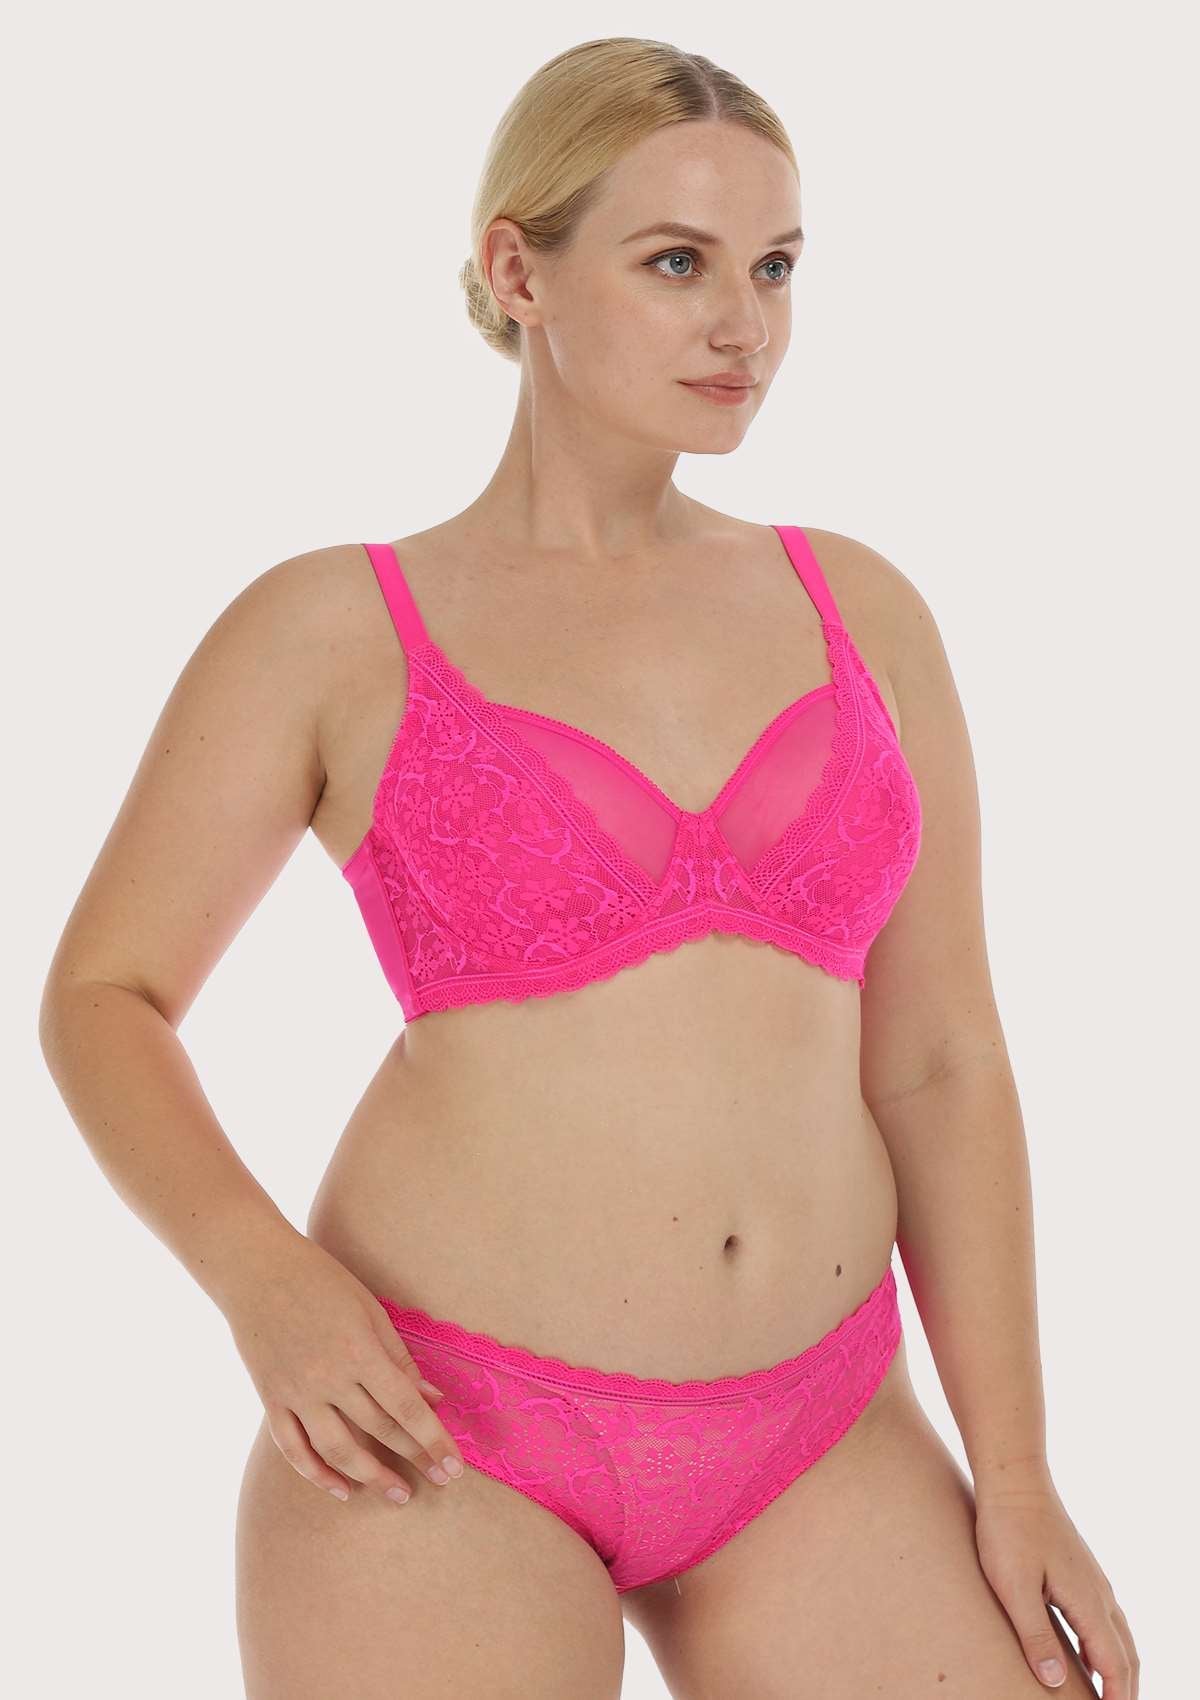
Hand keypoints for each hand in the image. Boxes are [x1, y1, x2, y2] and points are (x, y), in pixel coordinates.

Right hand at [223, 1231, 464, 1505]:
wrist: (256, 1269)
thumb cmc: (321, 1280)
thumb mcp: (369, 1309)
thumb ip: (399, 1357)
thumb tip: (432, 1397)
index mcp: (359, 1351)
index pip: (406, 1407)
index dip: (433, 1439)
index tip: (454, 1467)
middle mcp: (328, 1379)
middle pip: (378, 1430)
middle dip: (413, 1459)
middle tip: (439, 1482)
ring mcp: (296, 1393)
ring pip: (337, 1450)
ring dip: (370, 1477)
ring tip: (398, 1494)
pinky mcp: (271, 1400)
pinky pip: (294, 1449)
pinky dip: (317, 1475)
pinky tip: (341, 1490)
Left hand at [973, 1469, 1137, 1696]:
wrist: (1012, 1477)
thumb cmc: (1008, 1529)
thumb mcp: (1014, 1586)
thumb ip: (1035, 1635)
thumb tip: (1057, 1682)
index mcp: (1088, 1601)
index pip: (1115, 1665)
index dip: (1118, 1699)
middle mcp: (1098, 1592)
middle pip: (1126, 1653)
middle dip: (1126, 1688)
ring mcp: (1091, 1577)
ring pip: (1118, 1634)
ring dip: (1118, 1667)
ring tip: (1108, 1693)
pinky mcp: (1078, 1567)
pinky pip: (1103, 1616)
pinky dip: (1104, 1644)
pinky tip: (1085, 1651)